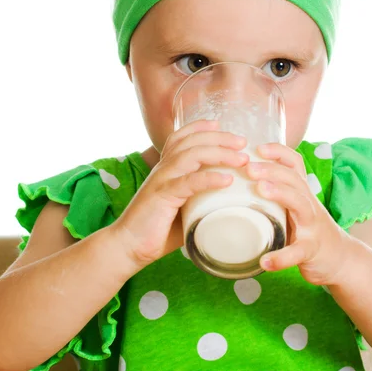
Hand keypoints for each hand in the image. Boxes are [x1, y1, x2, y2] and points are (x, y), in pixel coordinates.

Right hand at [111, 119, 248, 269]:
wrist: (128, 247)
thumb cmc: (157, 230)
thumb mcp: (182, 208)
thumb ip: (200, 200)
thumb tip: (229, 201)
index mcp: (166, 168)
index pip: (180, 137)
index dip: (199, 127)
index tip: (220, 123)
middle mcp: (163, 169)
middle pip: (192, 141)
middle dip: (220, 138)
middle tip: (243, 142)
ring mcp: (162, 180)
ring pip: (192, 155)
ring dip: (220, 154)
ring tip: (241, 159)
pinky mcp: (163, 196)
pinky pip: (189, 182)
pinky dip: (209, 178)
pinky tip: (227, 179)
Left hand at [246, 142, 349, 285]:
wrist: (341, 260)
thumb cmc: (308, 230)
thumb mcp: (295, 207)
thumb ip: (275, 195)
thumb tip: (236, 184)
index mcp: (302, 192)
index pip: (295, 164)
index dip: (279, 152)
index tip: (257, 148)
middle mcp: (309, 204)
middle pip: (295, 179)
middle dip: (272, 170)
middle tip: (249, 167)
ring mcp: (312, 227)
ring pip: (300, 204)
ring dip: (280, 194)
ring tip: (260, 190)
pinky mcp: (312, 250)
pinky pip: (298, 252)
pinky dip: (282, 257)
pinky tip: (265, 261)